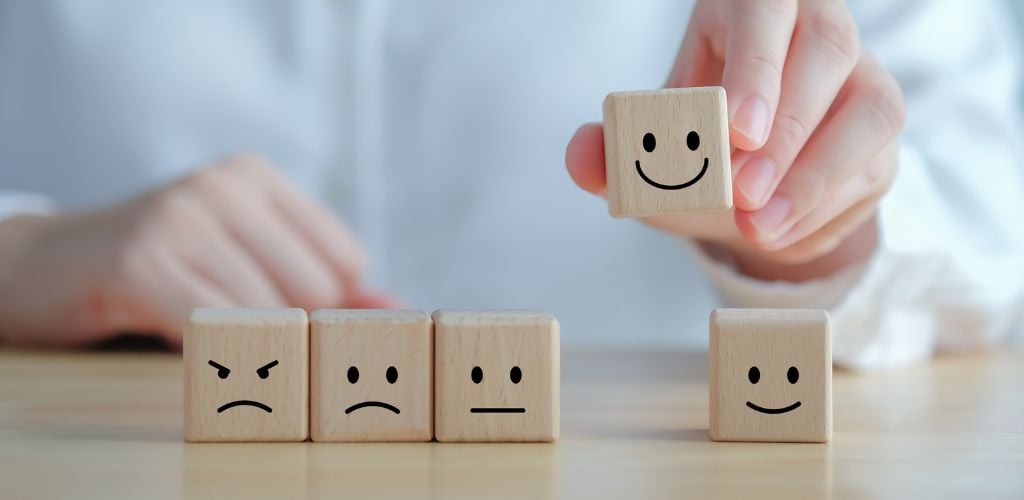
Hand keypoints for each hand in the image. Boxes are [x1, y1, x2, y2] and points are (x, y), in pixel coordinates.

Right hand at [0, 155, 397, 346]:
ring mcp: (182, 216)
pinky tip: (183, 338)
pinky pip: (215, 324)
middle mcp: (225, 185)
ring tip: (203, 326)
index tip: (288, 315)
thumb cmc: (162, 265)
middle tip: (241, 327)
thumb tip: (398, 306)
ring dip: (245, 344)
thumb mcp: (244, 260)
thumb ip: (321, 283)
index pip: (347, 258)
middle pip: (317, 289)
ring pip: (270, 312)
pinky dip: (212, 350)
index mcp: (257, 176)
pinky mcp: (142, 259)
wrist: (50, 263)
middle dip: (290, 327)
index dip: (329, 304)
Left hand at [567, 0, 905, 279]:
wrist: (744, 177)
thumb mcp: (650, 142)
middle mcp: (817, 28)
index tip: (738, 129)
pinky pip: (874, 166)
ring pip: (872, 109)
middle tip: (738, 193)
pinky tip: (777, 234)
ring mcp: (861, 76)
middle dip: (786, 131)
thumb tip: (582, 156)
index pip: (765, 11)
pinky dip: (825, 209)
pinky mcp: (879, 130)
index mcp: (751, 7)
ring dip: (815, 177)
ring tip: (756, 226)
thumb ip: (612, 149)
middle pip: (827, 52)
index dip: (756, 66)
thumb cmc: (695, 139)